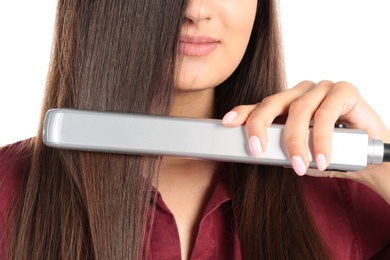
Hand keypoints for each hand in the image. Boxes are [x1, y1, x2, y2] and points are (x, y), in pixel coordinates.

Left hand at [222, 80, 389, 202]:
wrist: (368, 158)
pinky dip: (321, 139)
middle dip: (260, 127)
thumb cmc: (330, 154)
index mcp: (288, 104)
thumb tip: (256, 150)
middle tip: (256, 150)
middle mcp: (302, 92)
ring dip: (296, 141)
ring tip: (300, 165)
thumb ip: (279, 148)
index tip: (226, 122)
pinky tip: (322, 158)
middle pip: (273, 103)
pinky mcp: (343, 91)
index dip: (243, 112)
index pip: (261, 105)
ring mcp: (322, 88)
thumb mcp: (298, 153)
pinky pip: (326, 114)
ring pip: (299, 110)